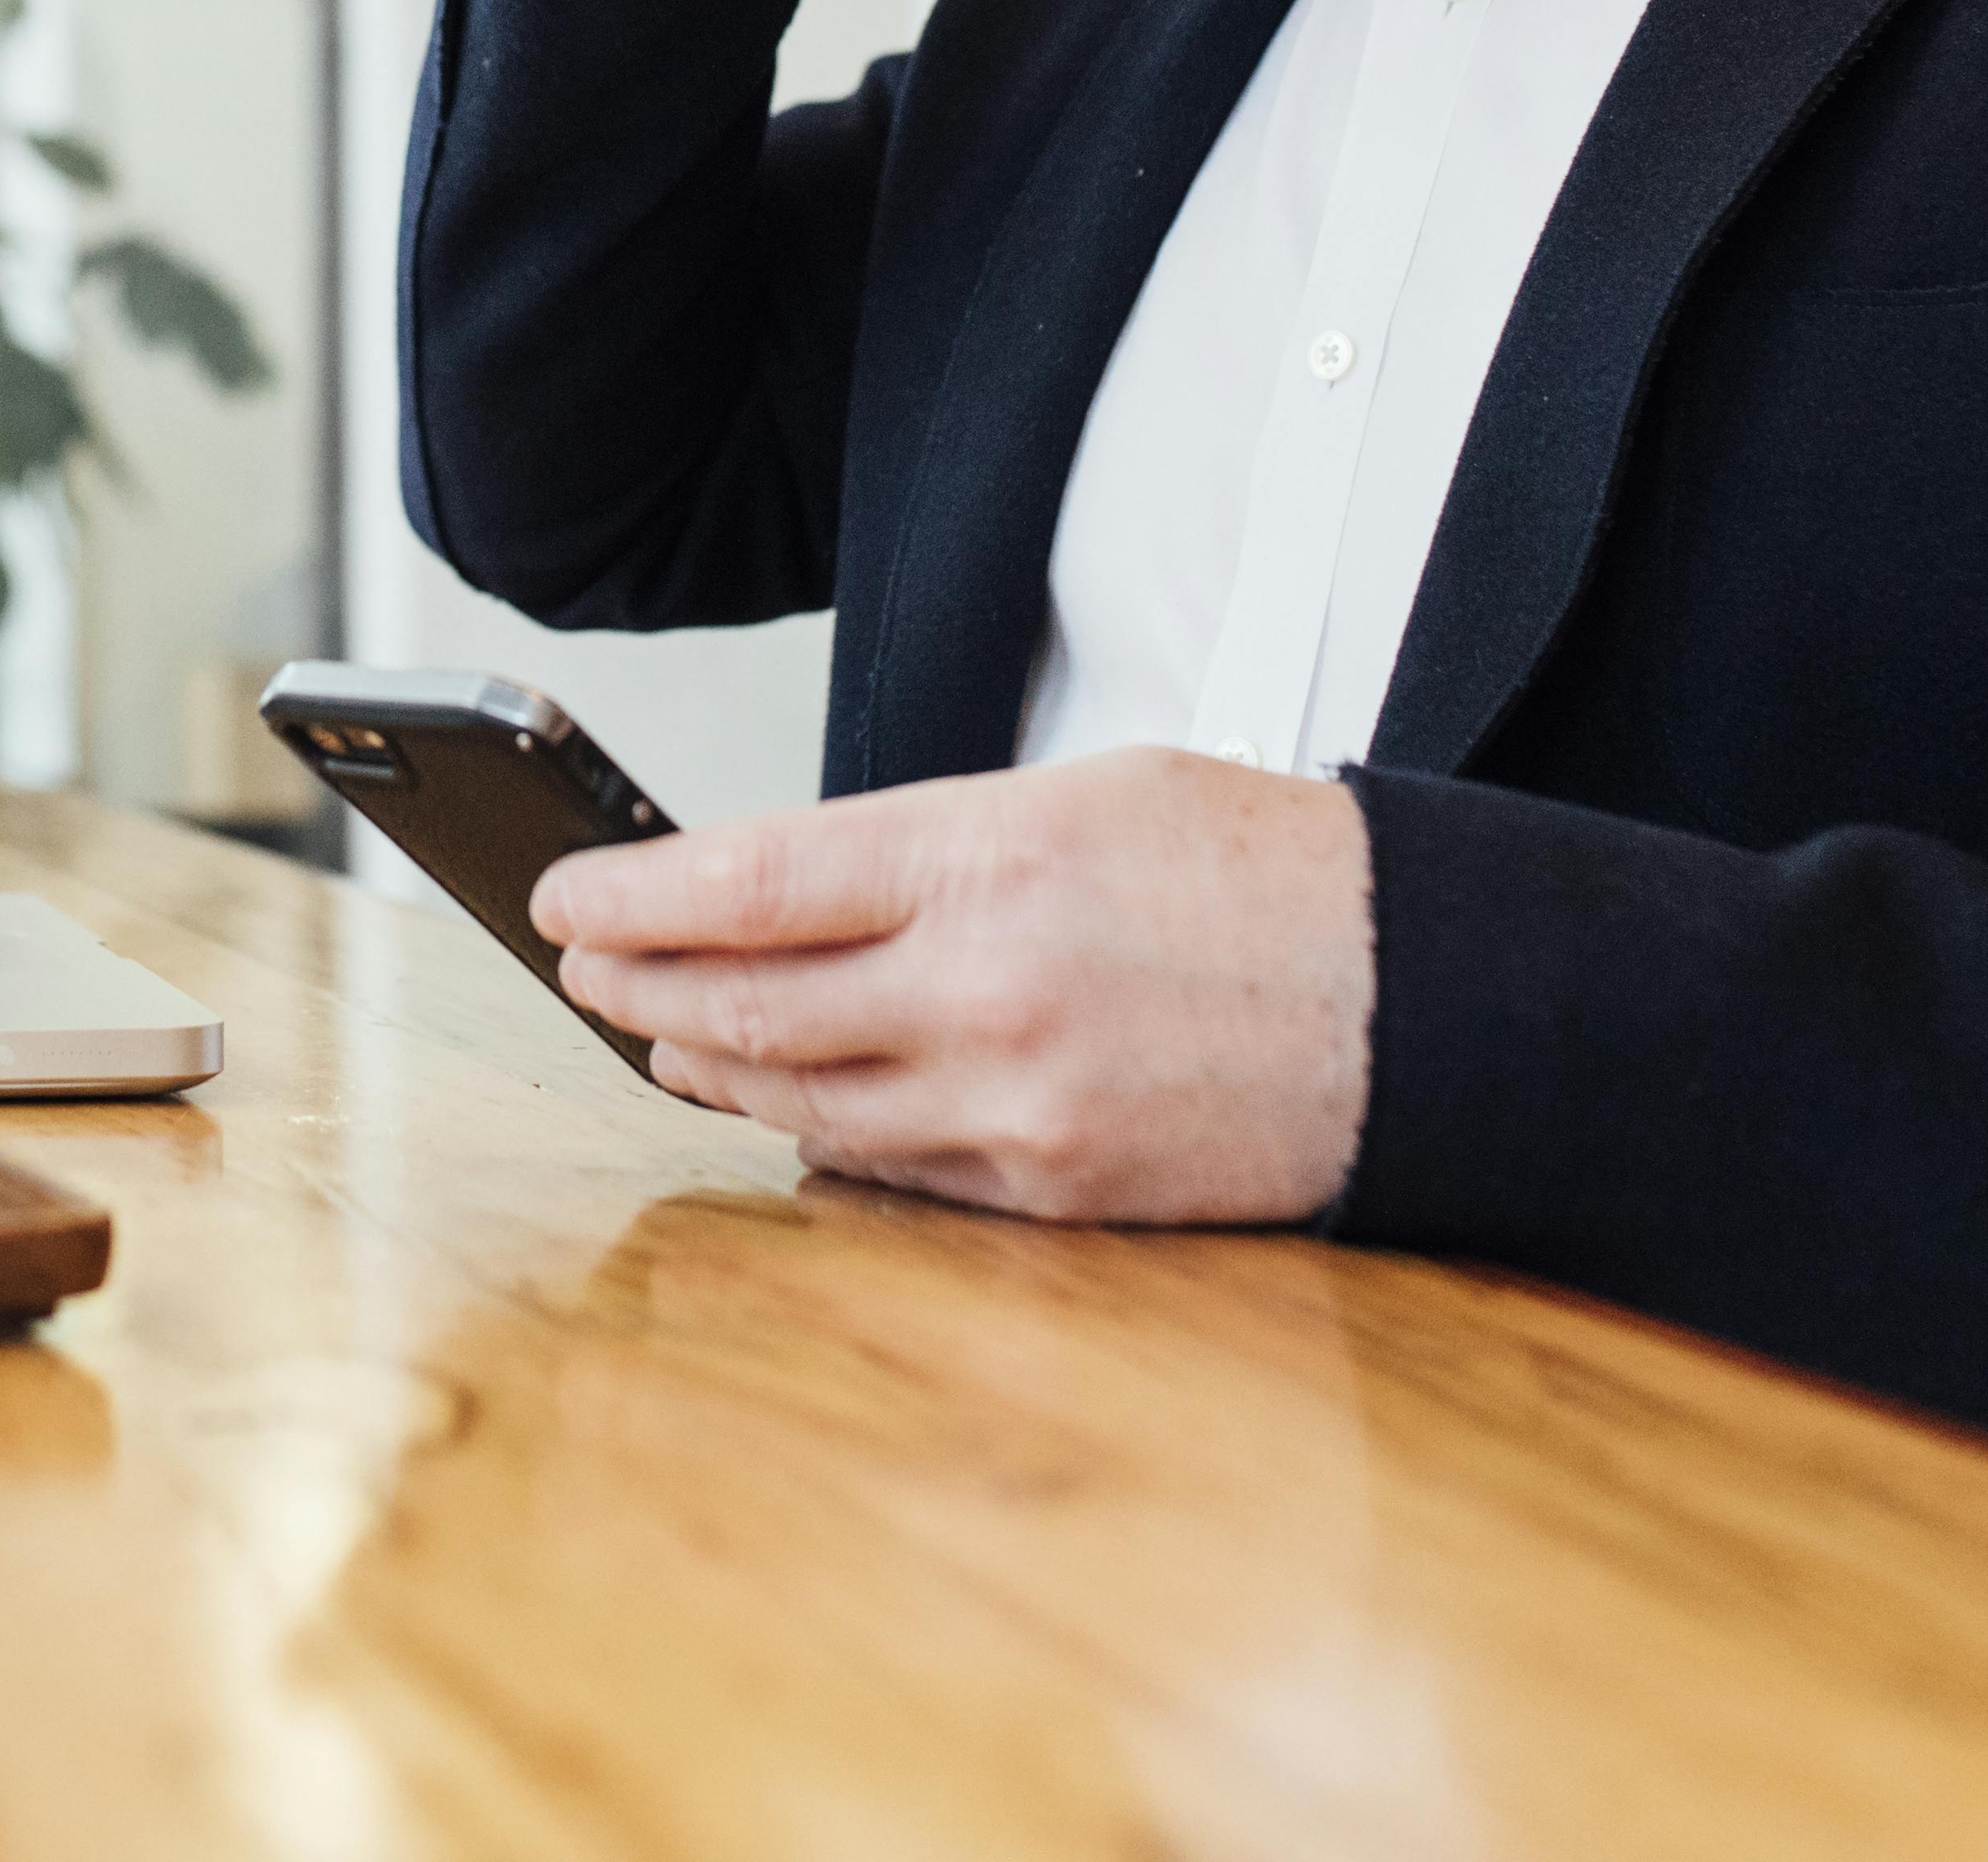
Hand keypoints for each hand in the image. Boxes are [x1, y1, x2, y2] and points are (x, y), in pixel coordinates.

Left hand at [532, 749, 1372, 1227]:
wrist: (1425, 997)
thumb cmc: (1267, 873)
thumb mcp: (1087, 794)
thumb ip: (932, 845)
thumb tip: (797, 886)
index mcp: (989, 862)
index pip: (747, 884)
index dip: (630, 897)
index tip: (562, 898)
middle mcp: (986, 991)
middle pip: (749, 1007)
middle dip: (641, 991)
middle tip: (583, 973)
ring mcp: (1018, 1107)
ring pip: (802, 1102)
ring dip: (709, 1073)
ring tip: (657, 1041)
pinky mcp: (1056, 1192)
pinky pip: (894, 1172)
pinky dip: (817, 1138)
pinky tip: (779, 1112)